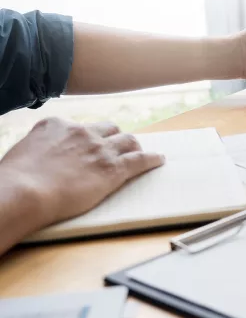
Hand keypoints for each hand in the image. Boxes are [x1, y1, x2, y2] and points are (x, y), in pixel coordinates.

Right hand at [0, 118, 164, 229]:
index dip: (86, 137)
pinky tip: (158, 160)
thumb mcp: (22, 152)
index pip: (79, 127)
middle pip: (109, 129)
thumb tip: (39, 156)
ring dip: (134, 147)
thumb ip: (39, 149)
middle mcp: (81, 132)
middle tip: (118, 147)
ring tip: (140, 152)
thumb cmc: (15, 180)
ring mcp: (100, 149)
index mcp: (57, 125)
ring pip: (128, 141)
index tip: (89, 144)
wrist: (24, 192)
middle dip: (114, 138)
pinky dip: (152, 159)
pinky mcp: (113, 168)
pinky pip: (140, 159)